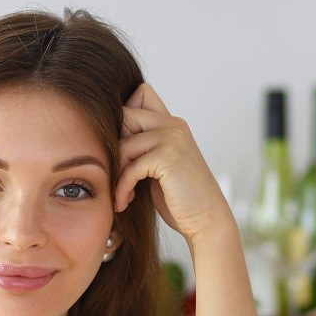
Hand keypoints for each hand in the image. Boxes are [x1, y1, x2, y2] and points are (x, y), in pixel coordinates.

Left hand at [116, 83, 231, 240]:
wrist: (206, 221)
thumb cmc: (179, 198)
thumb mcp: (158, 167)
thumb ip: (143, 148)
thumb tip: (109, 136)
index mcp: (173, 124)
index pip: (141, 95)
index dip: (123, 119)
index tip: (121, 153)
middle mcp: (174, 125)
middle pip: (125, 115)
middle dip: (113, 147)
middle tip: (113, 174)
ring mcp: (172, 139)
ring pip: (123, 145)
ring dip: (115, 174)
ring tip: (120, 196)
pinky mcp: (169, 157)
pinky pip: (130, 167)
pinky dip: (122, 188)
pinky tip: (124, 202)